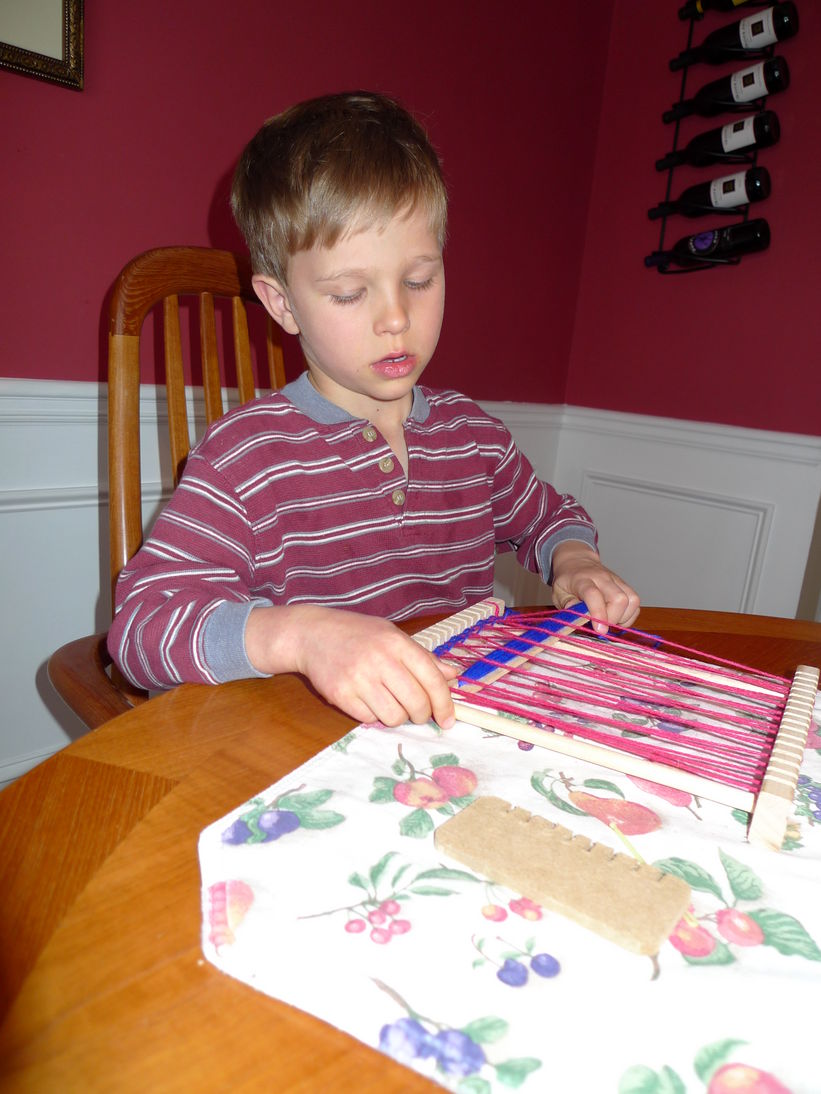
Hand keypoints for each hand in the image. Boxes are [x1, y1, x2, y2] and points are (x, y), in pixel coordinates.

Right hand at [245, 604, 458, 727]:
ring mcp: (359, 678)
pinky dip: (374, 716)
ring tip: (390, 703)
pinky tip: (368, 700)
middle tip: (417, 713)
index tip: (448, 720)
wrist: (312, 634)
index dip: (445, 704)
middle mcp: (380, 660)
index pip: (432, 680)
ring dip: (397, 717)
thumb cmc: (358, 634)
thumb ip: (424, 657)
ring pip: (394, 717)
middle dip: (422, 715)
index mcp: (398, 643)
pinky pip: (369, 719)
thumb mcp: (393, 635)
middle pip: (416, 704)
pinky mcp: (340, 694)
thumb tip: (454, 675)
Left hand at [550, 541, 639, 633]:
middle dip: (613, 619)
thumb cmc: (567, 581)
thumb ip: (567, 605)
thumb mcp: (558, 593)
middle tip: (600, 626)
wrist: (577, 561)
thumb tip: (577, 617)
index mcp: (582, 580)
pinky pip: (635, 603)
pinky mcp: (625, 585)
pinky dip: (629, 615)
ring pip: (632, 600)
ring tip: (608, 621)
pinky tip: (616, 617)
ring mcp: (616, 580)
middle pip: (619, 599)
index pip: (594, 595)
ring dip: (623, 617)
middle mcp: (603, 578)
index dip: (598, 614)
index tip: (599, 630)